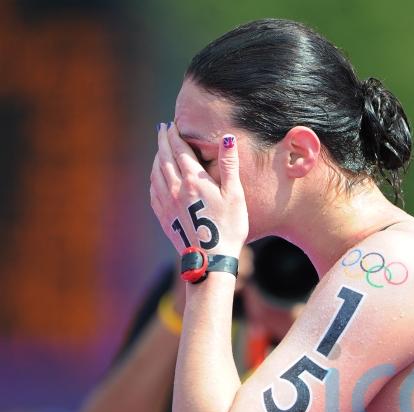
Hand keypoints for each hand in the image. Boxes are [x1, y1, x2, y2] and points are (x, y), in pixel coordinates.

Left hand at [150, 122, 247, 258]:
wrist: (211, 260)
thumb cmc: (228, 227)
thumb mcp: (235, 194)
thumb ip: (229, 164)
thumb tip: (227, 138)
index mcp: (193, 180)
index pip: (179, 149)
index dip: (175, 135)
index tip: (172, 124)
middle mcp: (175, 189)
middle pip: (164, 158)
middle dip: (163, 141)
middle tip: (162, 129)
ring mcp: (167, 204)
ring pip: (156, 173)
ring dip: (156, 157)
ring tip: (159, 149)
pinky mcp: (164, 218)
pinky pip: (153, 191)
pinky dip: (153, 177)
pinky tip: (156, 177)